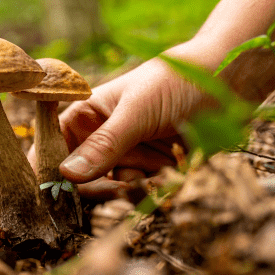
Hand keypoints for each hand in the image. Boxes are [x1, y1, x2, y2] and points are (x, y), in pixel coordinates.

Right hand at [28, 55, 213, 199]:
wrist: (228, 81)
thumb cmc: (175, 82)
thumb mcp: (136, 110)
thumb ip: (104, 143)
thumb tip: (65, 175)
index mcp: (85, 115)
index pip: (51, 145)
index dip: (46, 169)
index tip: (49, 194)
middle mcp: (100, 138)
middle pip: (78, 176)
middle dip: (94, 185)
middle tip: (117, 186)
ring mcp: (126, 154)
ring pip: (109, 186)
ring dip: (128, 186)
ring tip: (153, 173)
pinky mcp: (150, 169)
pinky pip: (139, 190)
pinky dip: (151, 187)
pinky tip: (168, 171)